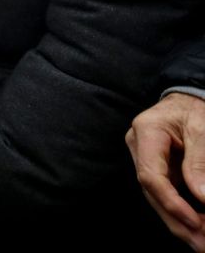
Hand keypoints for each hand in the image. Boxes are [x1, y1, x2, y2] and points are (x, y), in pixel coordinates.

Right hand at [127, 92, 204, 250]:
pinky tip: (197, 229)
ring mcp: (146, 159)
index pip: (150, 175)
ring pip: (157, 197)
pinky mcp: (158, 168)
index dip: (171, 202)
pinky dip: (182, 213)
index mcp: (146, 132)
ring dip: (180, 223)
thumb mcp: (203, 128)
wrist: (191, 99)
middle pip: (152, 192)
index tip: (196, 222)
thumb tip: (201, 196)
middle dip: (177, 221)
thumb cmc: (196, 109)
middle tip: (202, 244)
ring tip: (202, 243)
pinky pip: (166, 194)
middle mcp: (139, 147)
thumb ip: (200, 161)